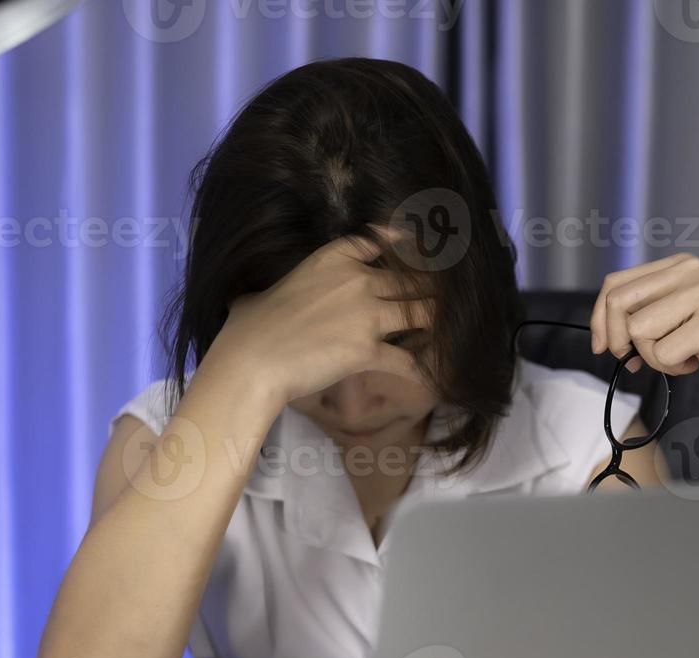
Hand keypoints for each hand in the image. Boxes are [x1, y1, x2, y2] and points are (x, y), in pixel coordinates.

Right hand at [200, 234, 429, 412]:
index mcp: (331, 259)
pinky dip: (419, 368)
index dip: (400, 242)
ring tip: (450, 329)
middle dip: (429, 290)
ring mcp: (367, 315)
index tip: (415, 244)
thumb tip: (250, 300)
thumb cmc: (248, 327)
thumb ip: (274, 291)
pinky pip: (406, 360)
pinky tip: (431, 374)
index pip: (376, 241)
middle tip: (445, 299)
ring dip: (435, 322)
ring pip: (421, 313)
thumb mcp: (260, 291)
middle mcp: (357, 280)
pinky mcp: (369, 350)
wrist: (253, 359)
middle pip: (410, 280)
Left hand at [589, 254, 698, 387]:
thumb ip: (654, 310)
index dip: (600, 318)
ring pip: (639, 332)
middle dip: (617, 339)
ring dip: (654, 357)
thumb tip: (608, 337)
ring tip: (681, 357)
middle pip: (619, 304)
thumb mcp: (689, 310)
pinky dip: (674, 368)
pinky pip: (663, 354)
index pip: (616, 283)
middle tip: (634, 360)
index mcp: (681, 264)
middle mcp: (691, 271)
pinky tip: (696, 363)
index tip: (603, 346)